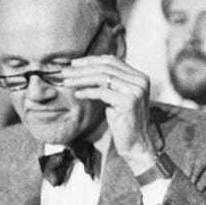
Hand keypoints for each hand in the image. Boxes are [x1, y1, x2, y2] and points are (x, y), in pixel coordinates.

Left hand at [60, 54, 155, 173]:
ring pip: (102, 77)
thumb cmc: (123, 122)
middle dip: (82, 69)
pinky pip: (102, 92)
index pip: (112, 60)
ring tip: (67, 82)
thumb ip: (110, 81)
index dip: (91, 60)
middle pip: (105, 67)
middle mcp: (141, 82)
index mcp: (140, 77)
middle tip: (65, 72)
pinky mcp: (129, 101)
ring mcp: (136, 91)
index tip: (73, 64)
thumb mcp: (116, 96)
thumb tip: (86, 65)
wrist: (136, 144)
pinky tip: (78, 94)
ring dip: (81, 79)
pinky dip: (87, 92)